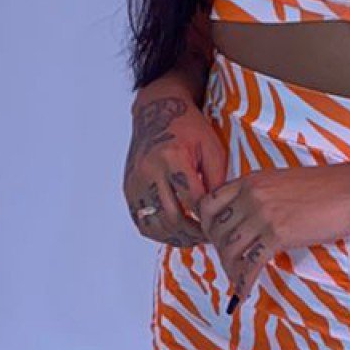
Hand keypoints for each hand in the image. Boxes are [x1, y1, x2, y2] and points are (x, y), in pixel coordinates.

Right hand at [124, 87, 226, 244]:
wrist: (156, 111)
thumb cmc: (187, 127)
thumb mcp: (211, 147)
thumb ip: (217, 179)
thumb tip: (220, 210)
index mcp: (171, 159)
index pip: (193, 201)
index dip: (208, 218)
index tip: (219, 224)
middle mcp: (149, 172)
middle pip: (172, 218)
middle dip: (193, 233)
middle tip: (208, 237)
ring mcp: (135, 182)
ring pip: (154, 225)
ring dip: (175, 237)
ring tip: (193, 238)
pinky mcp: (129, 189)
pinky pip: (141, 221)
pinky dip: (158, 232)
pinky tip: (175, 231)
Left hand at [197, 163, 349, 308]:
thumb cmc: (328, 187)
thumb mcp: (284, 182)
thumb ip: (262, 197)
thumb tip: (249, 221)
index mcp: (251, 180)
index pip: (208, 204)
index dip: (206, 227)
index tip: (215, 241)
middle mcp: (251, 195)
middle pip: (215, 230)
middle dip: (219, 252)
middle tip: (230, 265)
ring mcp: (263, 214)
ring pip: (229, 249)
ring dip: (230, 270)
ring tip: (238, 281)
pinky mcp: (278, 234)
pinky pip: (250, 263)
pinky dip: (244, 281)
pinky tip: (246, 291)